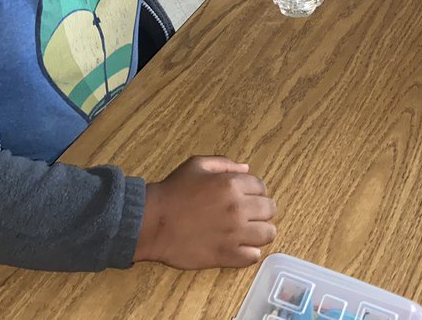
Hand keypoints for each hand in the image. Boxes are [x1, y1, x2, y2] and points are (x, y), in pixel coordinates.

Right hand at [135, 155, 275, 268]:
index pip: (261, 186)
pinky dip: (250, 252)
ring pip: (268, 234)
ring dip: (261, 231)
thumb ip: (224, 164)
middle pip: (269, 209)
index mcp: (231, 184)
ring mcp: (234, 234)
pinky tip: (239, 247)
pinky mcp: (227, 255)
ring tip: (248, 231)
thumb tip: (246, 169)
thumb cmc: (172, 192)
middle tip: (248, 213)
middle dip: (261, 209)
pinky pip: (254, 256)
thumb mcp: (196, 165)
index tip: (246, 196)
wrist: (152, 222)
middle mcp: (238, 208)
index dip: (255, 190)